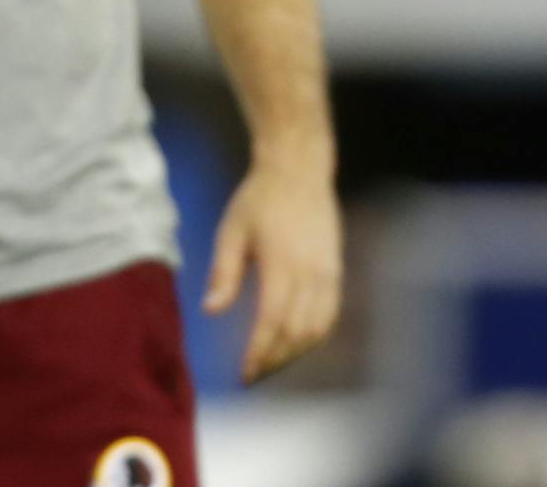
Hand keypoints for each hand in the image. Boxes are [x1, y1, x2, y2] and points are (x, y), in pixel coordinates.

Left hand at [202, 161, 343, 382]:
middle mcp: (310, 270)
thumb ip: (223, 272)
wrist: (298, 170)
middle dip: (274, 360)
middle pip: (296, 332)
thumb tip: (210, 310)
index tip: (244, 374)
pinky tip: (295, 342)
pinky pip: (330, 313)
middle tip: (252, 375)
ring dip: (294, 352)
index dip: (259, 352)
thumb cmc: (258, 199)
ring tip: (271, 363)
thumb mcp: (231, 231)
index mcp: (282, 262)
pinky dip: (314, 335)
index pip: (272, 321)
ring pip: (317, 327)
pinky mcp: (336, 268)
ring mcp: (327, 270)